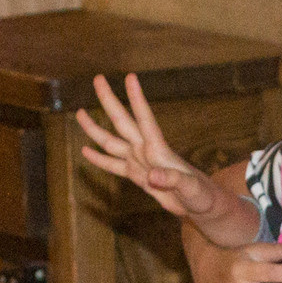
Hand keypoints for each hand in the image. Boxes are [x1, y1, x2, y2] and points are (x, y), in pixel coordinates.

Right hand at [74, 74, 221, 219]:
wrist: (202, 205)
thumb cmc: (202, 196)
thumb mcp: (191, 189)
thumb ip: (173, 180)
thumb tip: (152, 175)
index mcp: (159, 150)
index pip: (145, 119)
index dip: (137, 99)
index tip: (130, 77)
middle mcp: (146, 150)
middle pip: (122, 122)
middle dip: (109, 101)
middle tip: (98, 78)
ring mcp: (139, 162)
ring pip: (112, 141)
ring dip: (95, 128)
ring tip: (79, 112)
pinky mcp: (137, 175)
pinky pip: (113, 165)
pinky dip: (100, 159)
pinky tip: (85, 151)